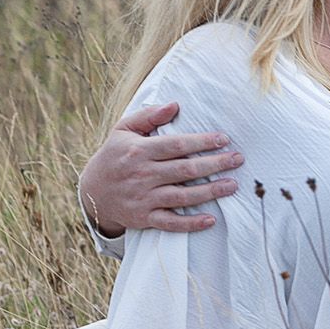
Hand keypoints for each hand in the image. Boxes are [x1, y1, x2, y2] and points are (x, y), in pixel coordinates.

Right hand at [78, 101, 243, 236]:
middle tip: (237, 159)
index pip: (175, 145)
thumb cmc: (113, 155)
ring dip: (209, 192)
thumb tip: (175, 105)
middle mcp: (142, 175)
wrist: (92, 192)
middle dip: (214, 164)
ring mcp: (144, 199)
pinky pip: (170, 223)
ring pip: (182, 196)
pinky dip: (190, 223)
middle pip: (184, 170)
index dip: (201, 142)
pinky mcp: (145, 218)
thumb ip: (148, 116)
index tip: (223, 139)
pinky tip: (210, 219)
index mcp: (138, 151)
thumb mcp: (123, 130)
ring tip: (232, 185)